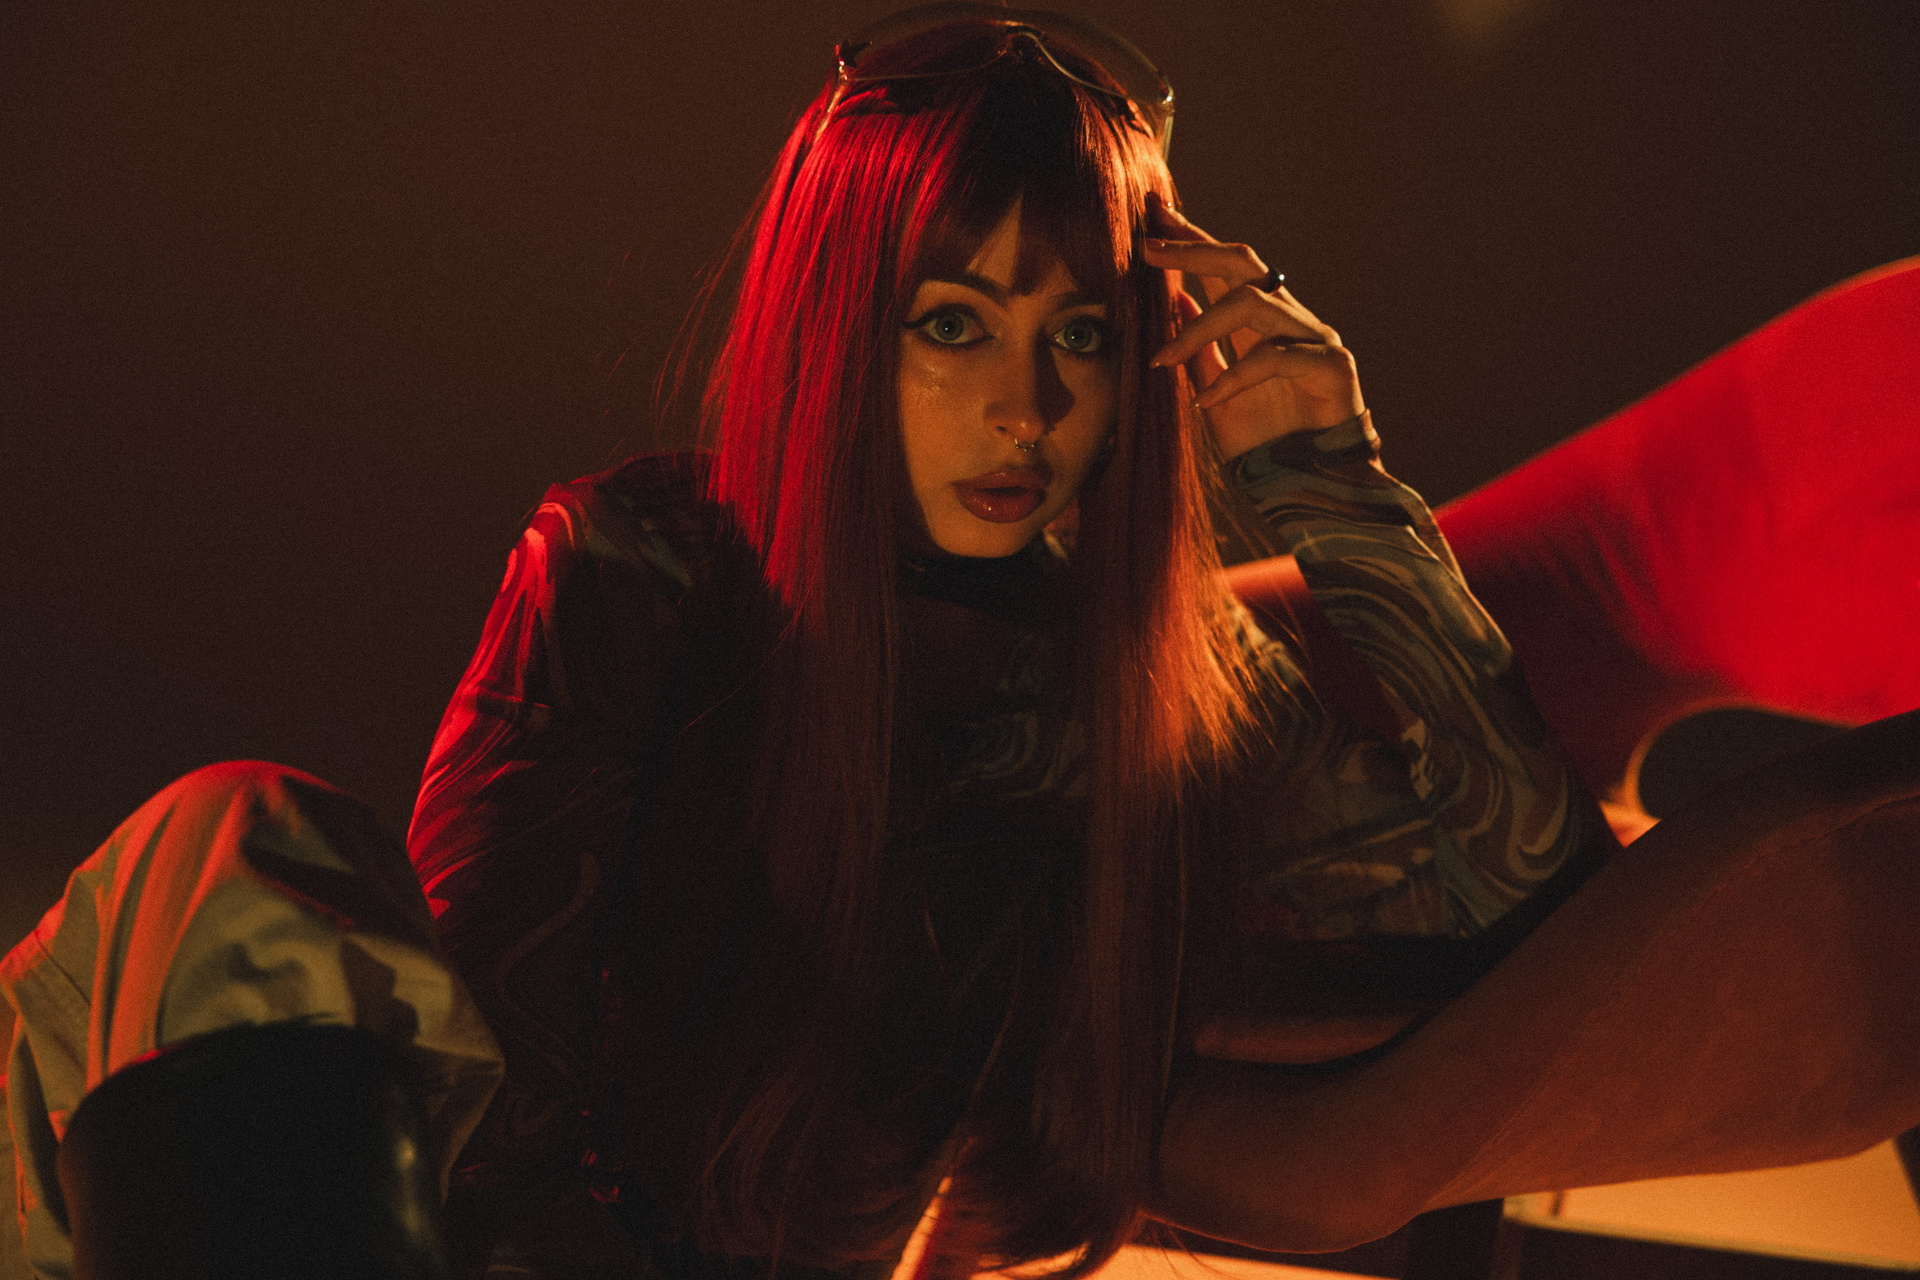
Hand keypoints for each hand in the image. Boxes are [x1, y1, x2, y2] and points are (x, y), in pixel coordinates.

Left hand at [1143, 199, 1365, 461]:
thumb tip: (1175, 300)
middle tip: (1146, 249)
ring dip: (1199, 329)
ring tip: (1164, 360)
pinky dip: (1234, 378)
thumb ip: (1200, 351)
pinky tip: (1207, 403)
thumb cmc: (1263, 444)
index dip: (1191, 239)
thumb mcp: (1214, 395)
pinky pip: (1274, 357)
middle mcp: (1290, 320)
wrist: (1307, 489)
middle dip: (1192, 249)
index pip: (1226, 266)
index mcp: (1262, 323)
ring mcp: (1315, 338)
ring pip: (1252, 304)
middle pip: (1243, 262)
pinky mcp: (1332, 366)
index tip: (1150, 219)